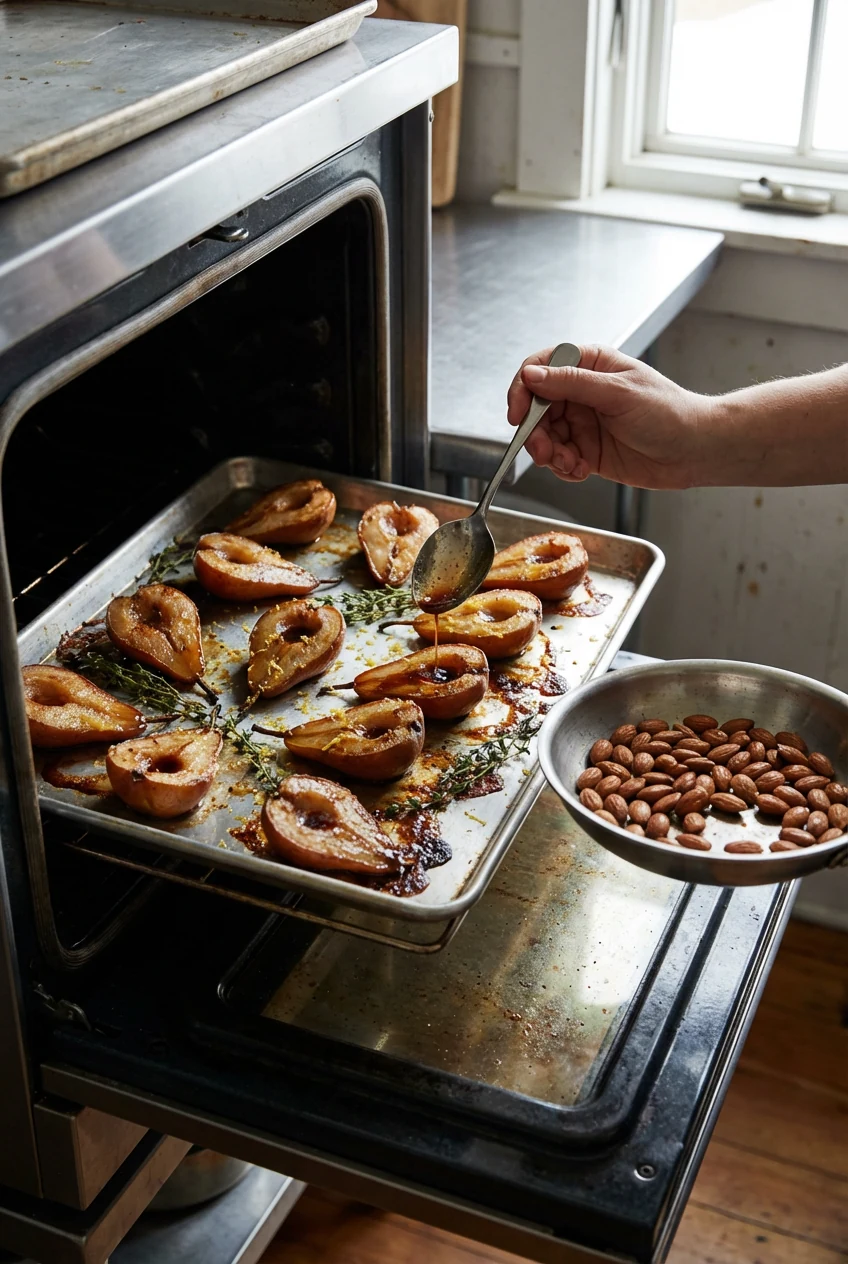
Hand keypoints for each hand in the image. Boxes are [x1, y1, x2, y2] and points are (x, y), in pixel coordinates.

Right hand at [506, 344, 711, 489]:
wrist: (696, 451)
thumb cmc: (669, 412)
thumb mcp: (618, 393)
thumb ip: (572, 383)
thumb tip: (532, 376)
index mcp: (590, 365)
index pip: (541, 368)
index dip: (523, 390)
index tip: (517, 414)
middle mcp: (582, 393)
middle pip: (536, 408)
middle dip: (535, 432)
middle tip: (544, 451)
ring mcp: (584, 423)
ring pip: (545, 437)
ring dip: (550, 454)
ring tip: (570, 463)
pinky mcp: (587, 451)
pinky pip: (559, 460)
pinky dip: (564, 468)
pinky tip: (581, 470)